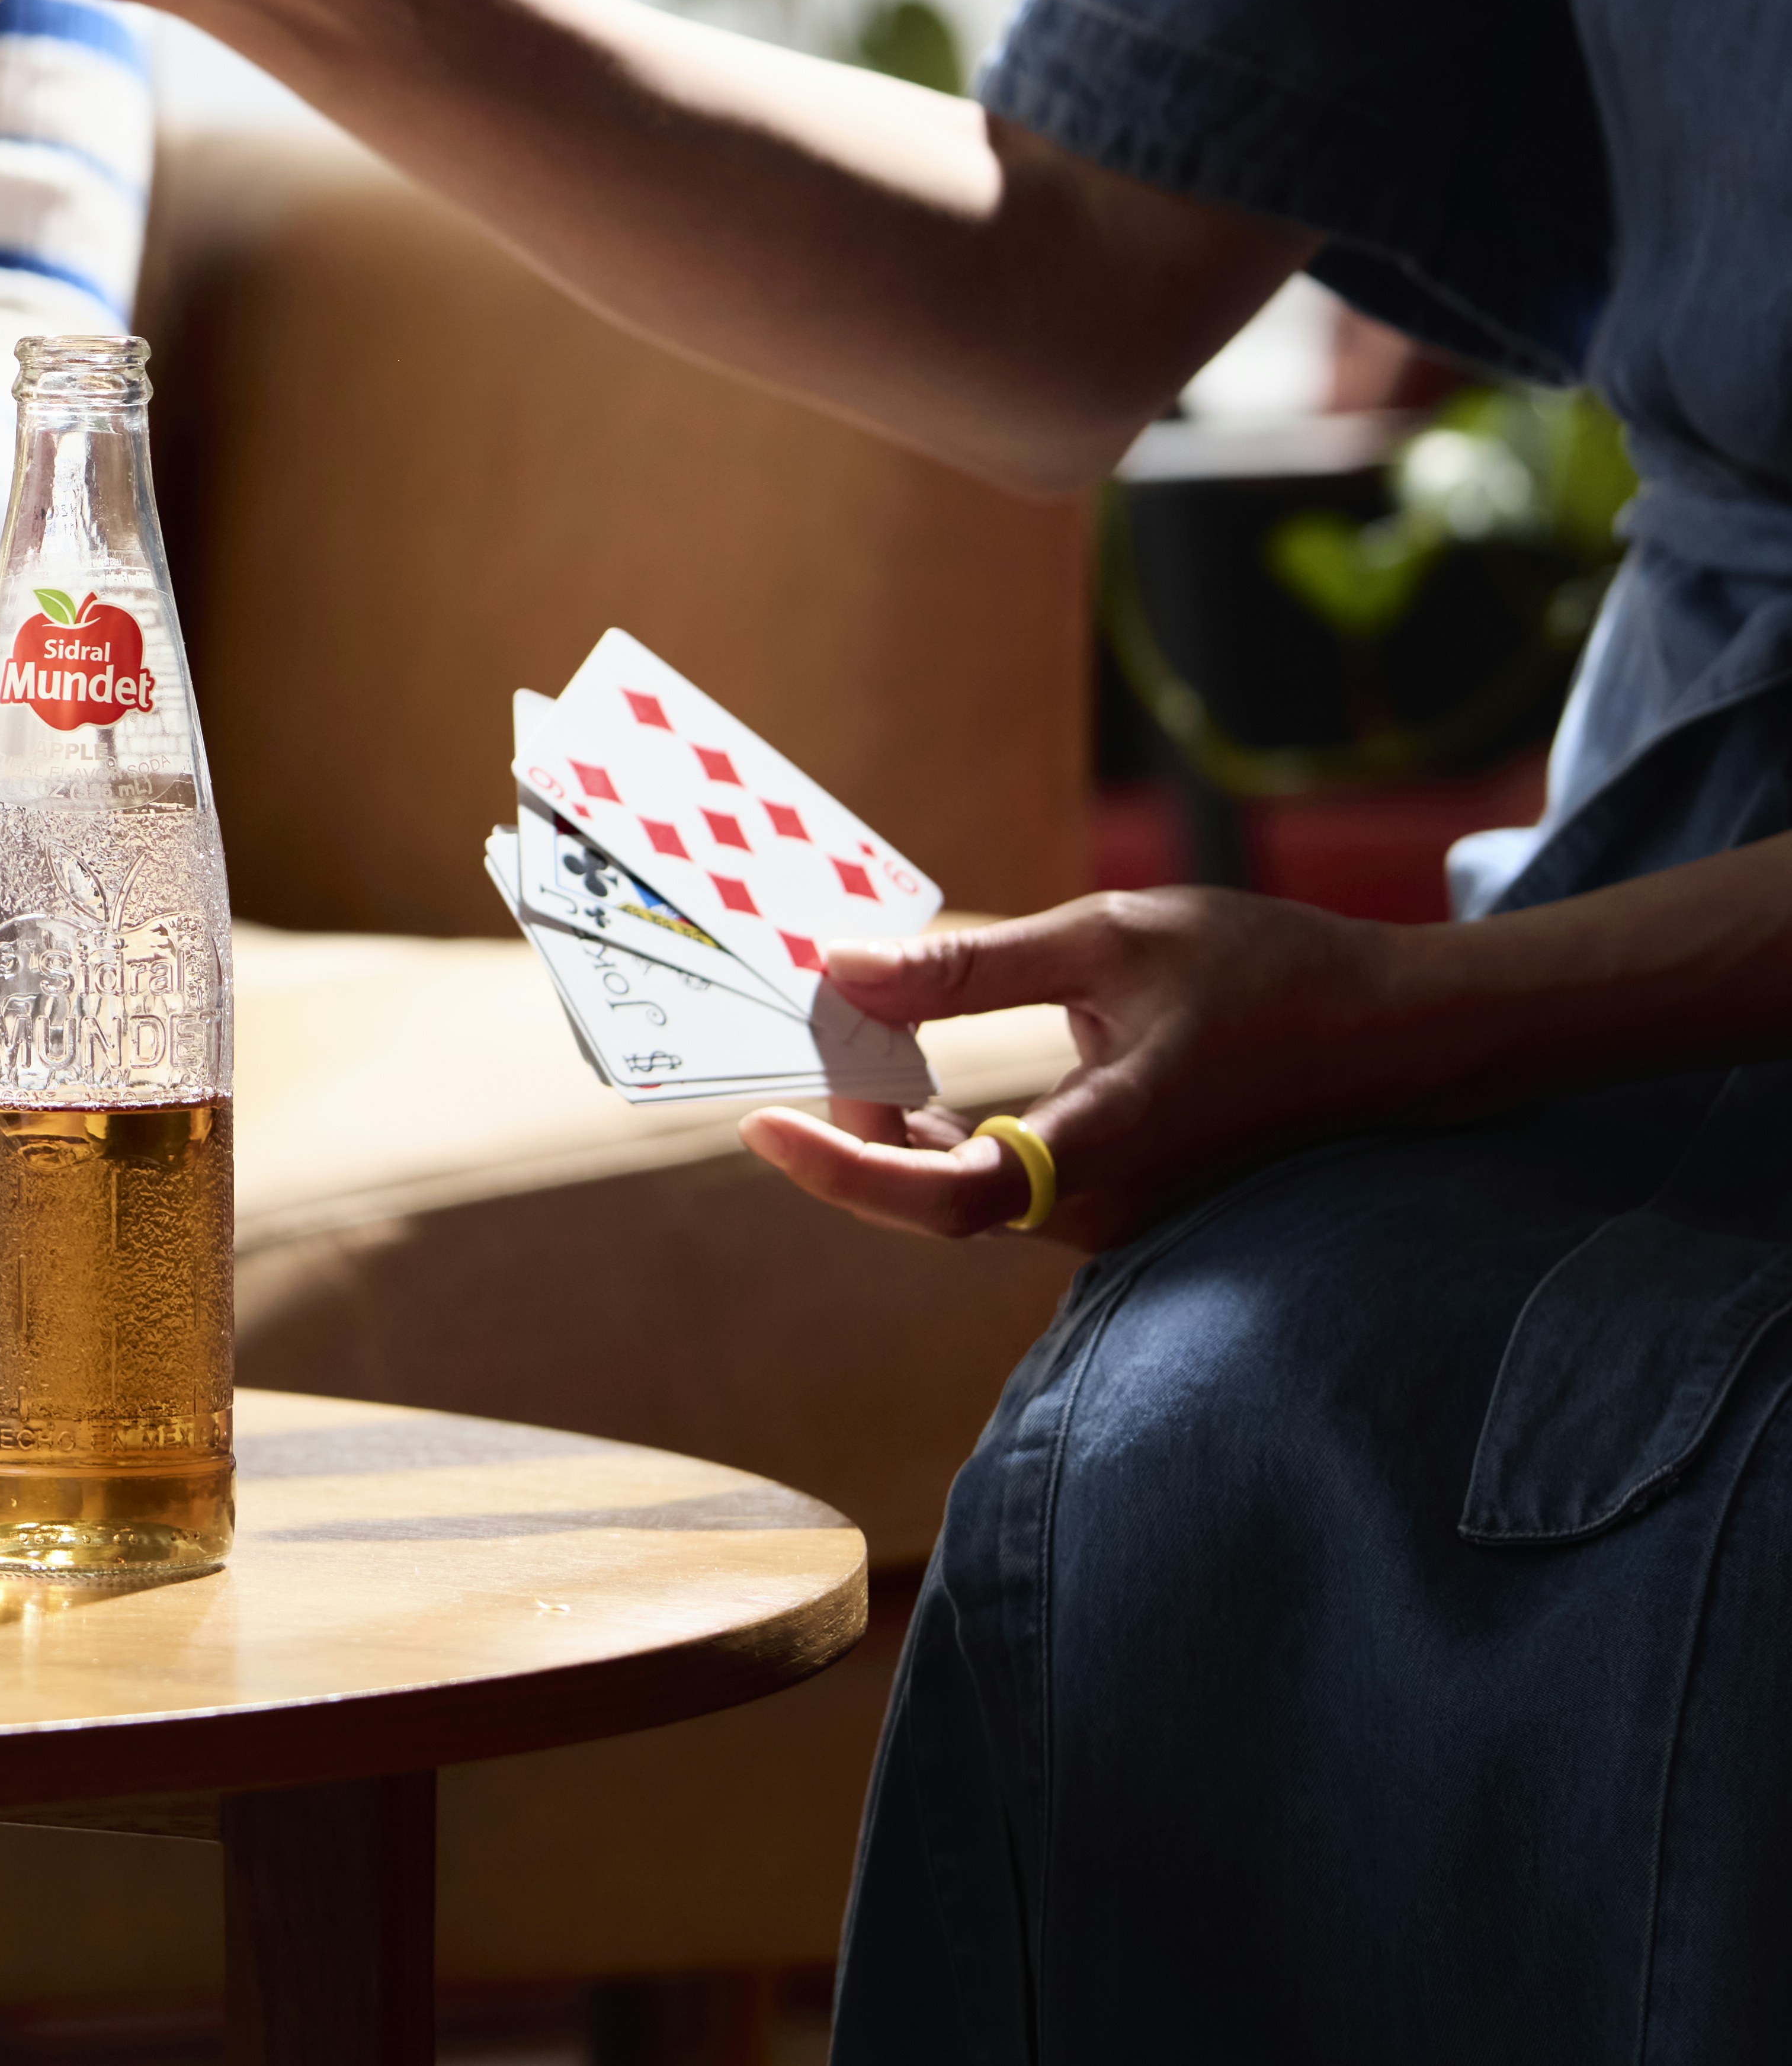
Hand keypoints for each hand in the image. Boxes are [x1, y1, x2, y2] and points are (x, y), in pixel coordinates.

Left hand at [741, 888, 1449, 1253]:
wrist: (1387, 1030)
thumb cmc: (1264, 974)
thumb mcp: (1108, 938)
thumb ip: (971, 968)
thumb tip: (840, 971)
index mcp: (1104, 1145)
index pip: (945, 1194)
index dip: (844, 1170)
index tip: (763, 1124)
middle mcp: (1099, 1205)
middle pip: (931, 1191)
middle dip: (850, 1118)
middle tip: (808, 1024)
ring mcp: (1106, 1212)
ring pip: (956, 1184)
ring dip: (887, 1116)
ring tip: (847, 1025)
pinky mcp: (1108, 1196)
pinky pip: (992, 1175)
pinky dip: (933, 1120)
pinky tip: (904, 1053)